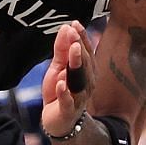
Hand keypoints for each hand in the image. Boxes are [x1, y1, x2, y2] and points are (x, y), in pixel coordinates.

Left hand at [40, 21, 95, 138]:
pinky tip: (61, 83)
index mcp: (87, 71)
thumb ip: (62, 49)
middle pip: (86, 64)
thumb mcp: (58, 67)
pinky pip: (68, 101)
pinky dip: (65, 92)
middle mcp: (87, 83)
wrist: (58, 121)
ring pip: (80, 81)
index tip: (75, 24)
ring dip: (77, 65)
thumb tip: (66, 27)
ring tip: (73, 50)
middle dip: (80, 48)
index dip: (82, 38)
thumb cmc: (60, 91)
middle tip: (74, 33)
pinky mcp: (69, 110)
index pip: (87, 52)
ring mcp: (79, 97)